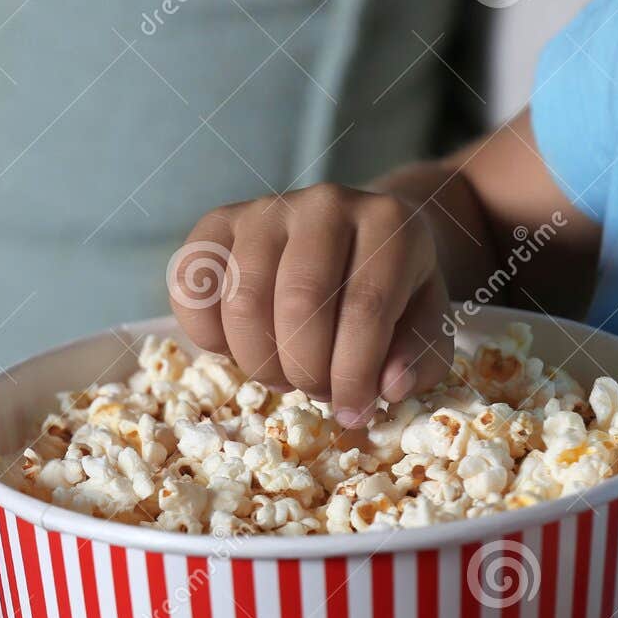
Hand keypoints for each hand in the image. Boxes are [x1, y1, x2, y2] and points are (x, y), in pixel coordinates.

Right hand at [169, 183, 452, 425]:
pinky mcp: (218, 222)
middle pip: (300, 304)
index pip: (365, 308)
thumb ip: (419, 356)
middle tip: (315, 391)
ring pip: (244, 302)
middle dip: (305, 371)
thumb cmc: (393, 285)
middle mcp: (325, 204)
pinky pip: (191, 287)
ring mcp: (265, 209)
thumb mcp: (426, 319)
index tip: (354, 413)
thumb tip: (388, 387)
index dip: (355, 374)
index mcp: (388, 223)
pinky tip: (235, 348)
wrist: (358, 230)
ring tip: (282, 374)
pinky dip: (206, 335)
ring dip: (259, 362)